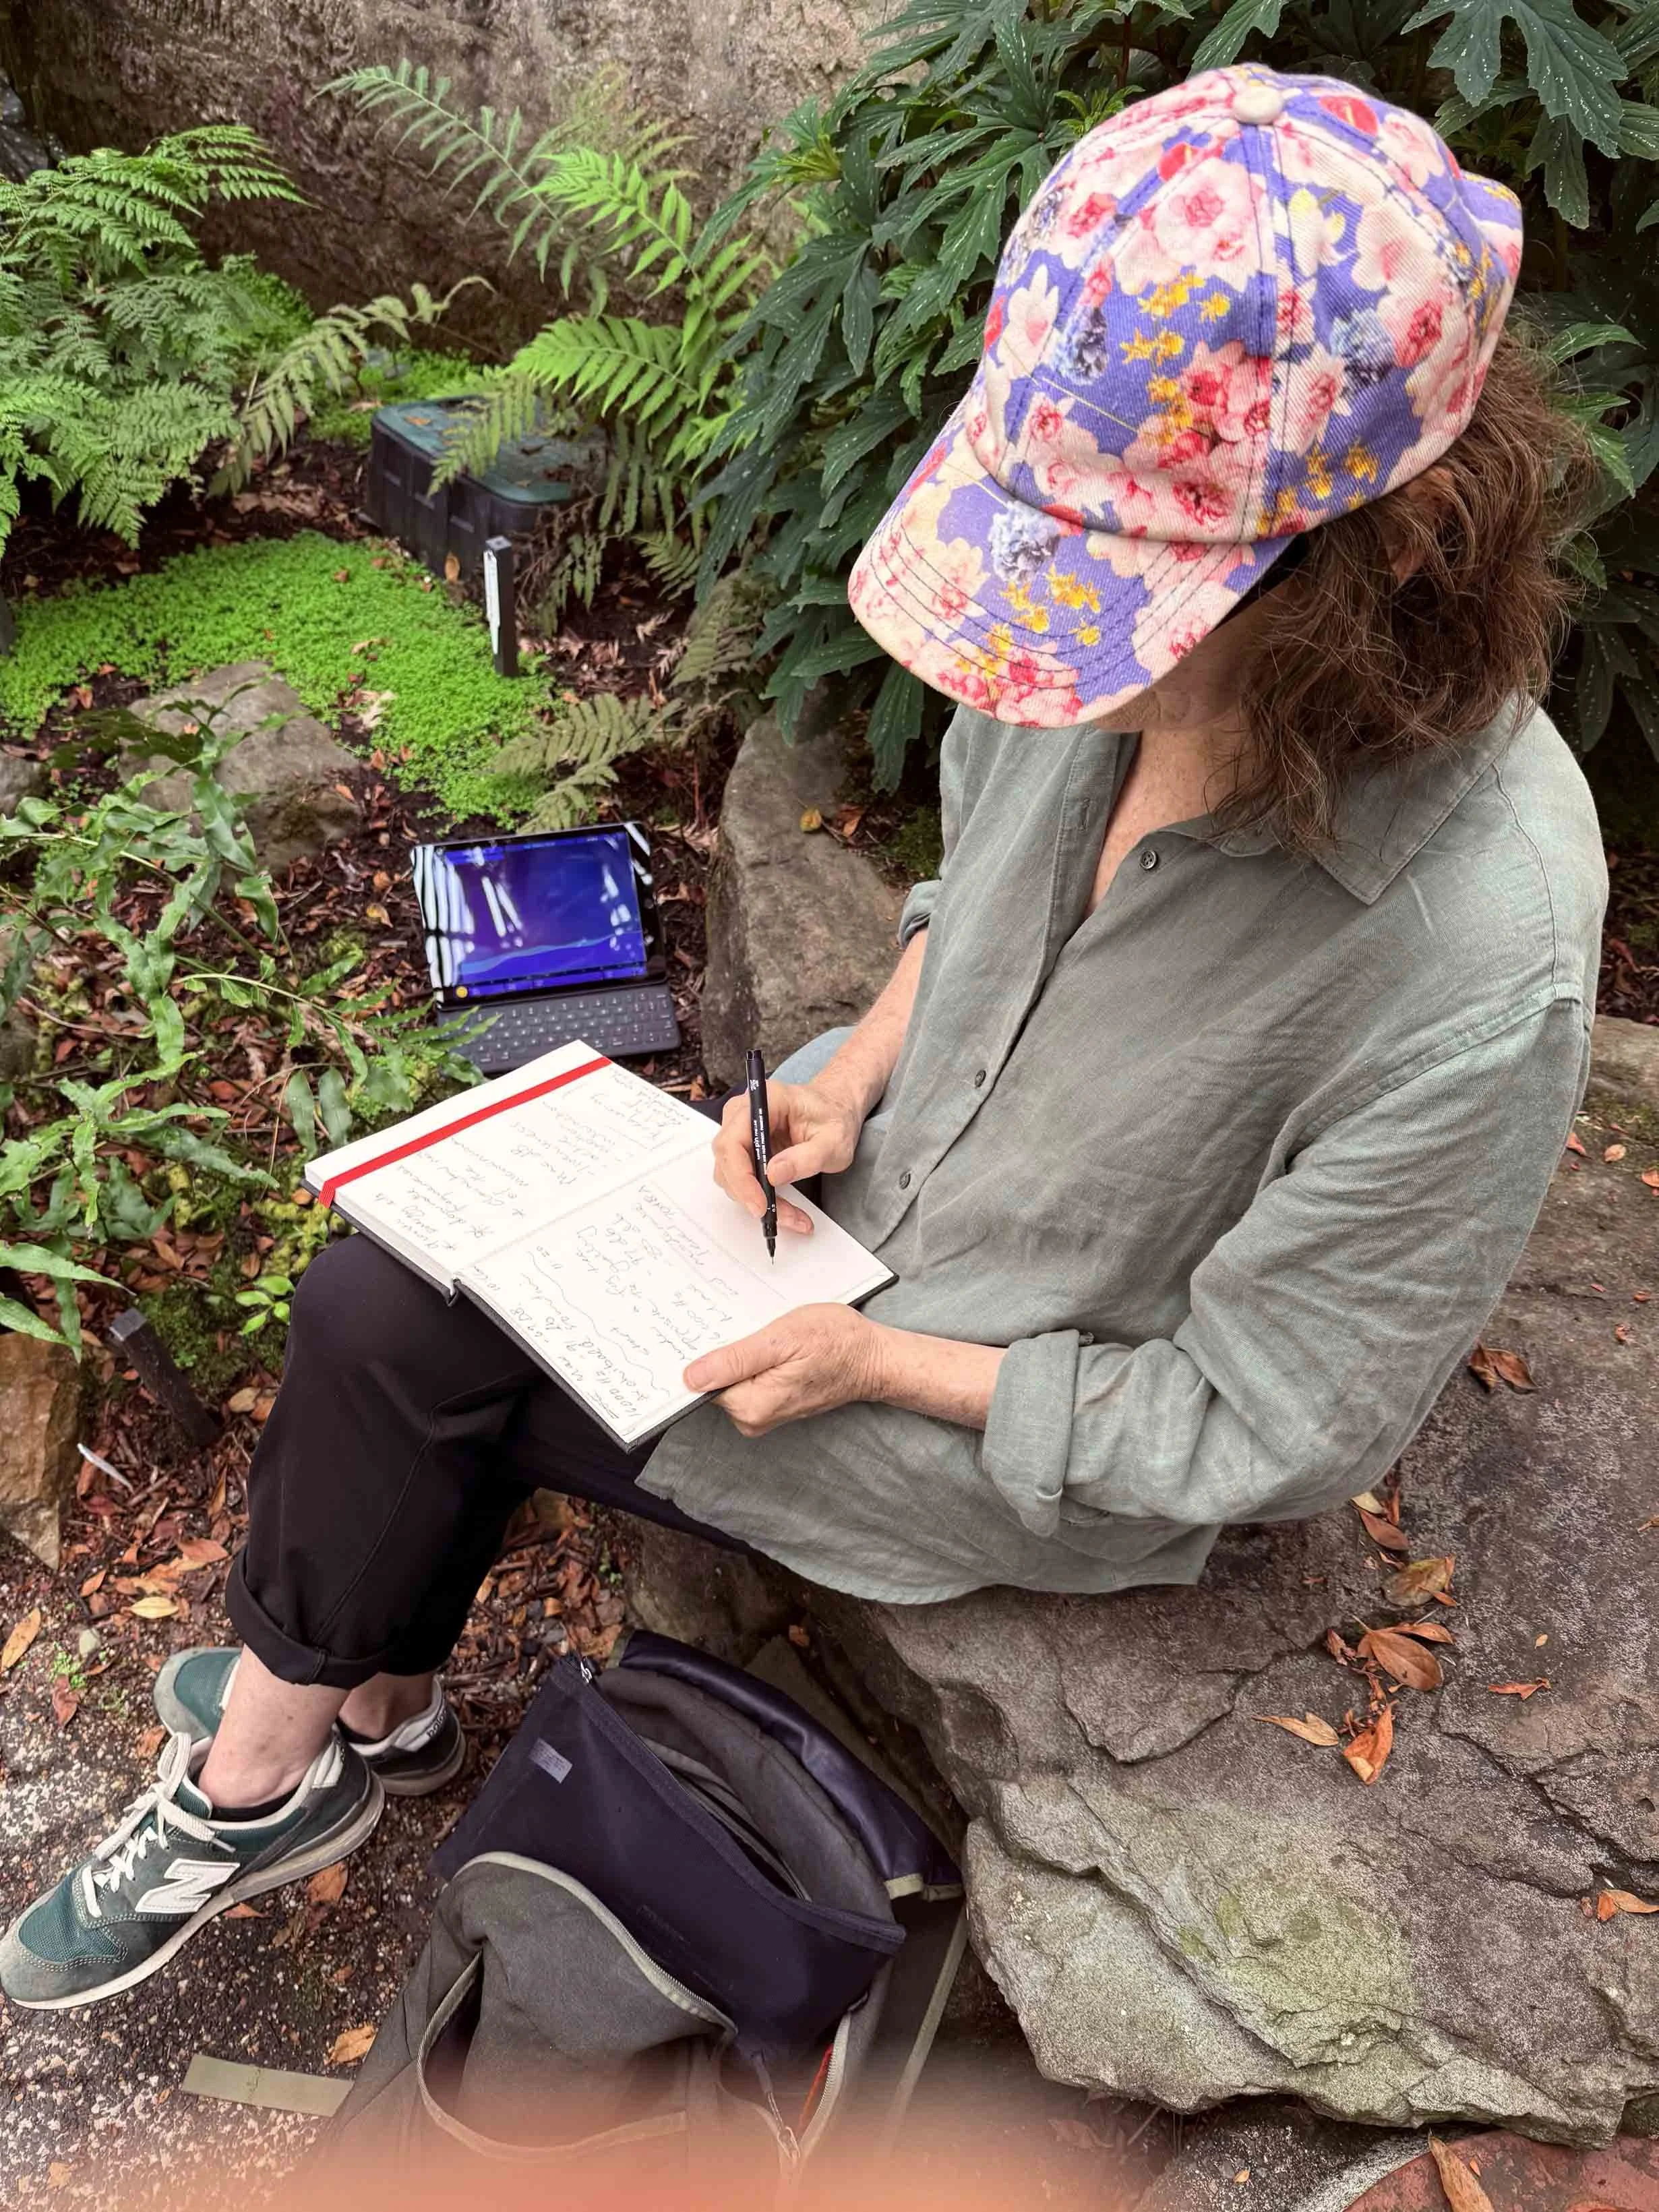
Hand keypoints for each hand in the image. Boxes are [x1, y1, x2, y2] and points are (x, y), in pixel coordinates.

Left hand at [684, 1305, 887, 1435]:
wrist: (872, 1358)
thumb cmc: (836, 1342)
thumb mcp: (782, 1339)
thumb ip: (735, 1360)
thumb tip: (691, 1377)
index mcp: (752, 1405)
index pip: (701, 1384)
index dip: (702, 1355)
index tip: (709, 1332)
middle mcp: (754, 1418)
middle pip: (714, 1382)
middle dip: (723, 1352)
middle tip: (747, 1326)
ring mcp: (764, 1414)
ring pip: (730, 1379)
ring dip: (739, 1354)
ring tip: (764, 1334)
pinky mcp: (773, 1404)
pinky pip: (747, 1381)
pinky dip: (752, 1361)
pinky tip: (770, 1345)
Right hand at [711, 1077, 865, 1235]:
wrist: (836, 1110)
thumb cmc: (835, 1118)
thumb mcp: (833, 1141)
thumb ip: (806, 1158)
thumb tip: (773, 1175)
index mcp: (765, 1100)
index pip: (734, 1140)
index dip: (741, 1175)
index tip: (760, 1203)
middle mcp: (744, 1113)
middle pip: (727, 1160)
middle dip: (749, 1194)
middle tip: (777, 1217)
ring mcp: (741, 1131)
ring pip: (731, 1174)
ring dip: (756, 1201)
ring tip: (792, 1216)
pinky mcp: (746, 1149)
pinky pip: (742, 1178)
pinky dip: (760, 1198)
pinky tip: (785, 1210)